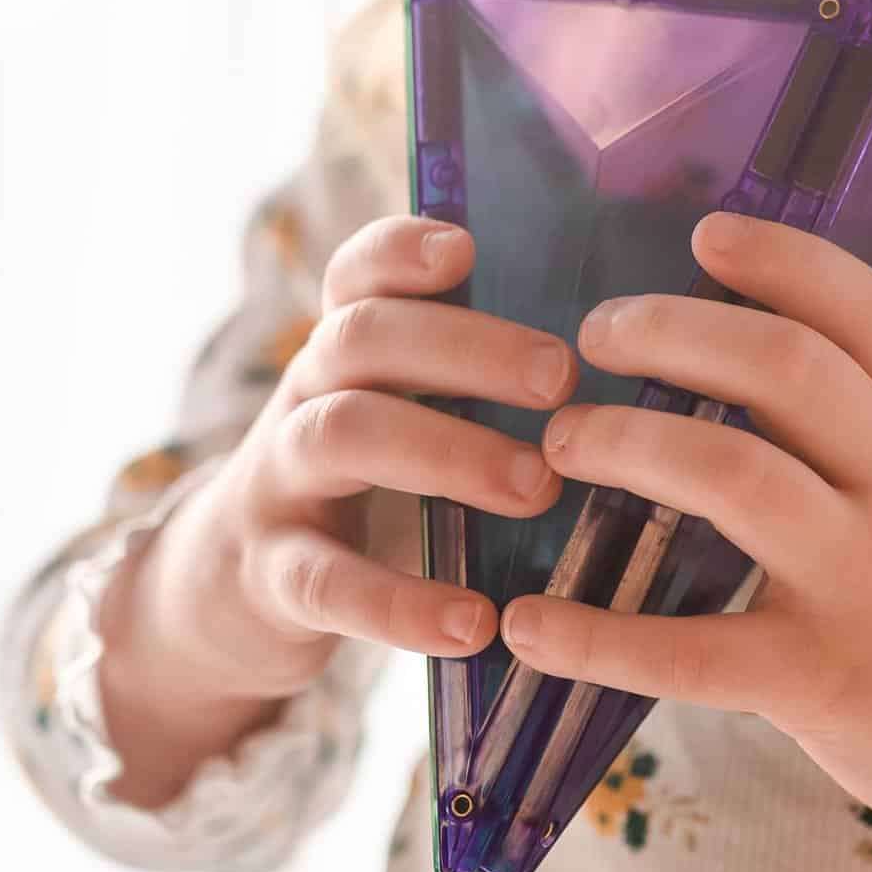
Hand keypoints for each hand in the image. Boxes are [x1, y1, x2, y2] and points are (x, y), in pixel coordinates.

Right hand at [193, 216, 577, 696]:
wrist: (231, 593)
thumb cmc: (374, 489)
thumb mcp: (411, 417)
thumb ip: (486, 383)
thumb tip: (640, 358)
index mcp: (351, 352)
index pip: (359, 274)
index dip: (401, 248)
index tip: (467, 248)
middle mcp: (308, 396)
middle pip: (364, 338)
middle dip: (465, 349)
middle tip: (562, 378)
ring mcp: (279, 481)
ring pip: (342, 434)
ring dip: (447, 453)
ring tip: (539, 488)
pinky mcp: (270, 575)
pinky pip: (326, 581)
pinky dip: (402, 604)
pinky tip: (475, 623)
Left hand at [500, 211, 871, 871]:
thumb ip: (867, 440)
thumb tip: (735, 370)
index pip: (870, 318)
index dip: (787, 262)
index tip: (705, 235)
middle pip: (785, 370)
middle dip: (675, 333)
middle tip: (595, 335)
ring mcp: (864, 581)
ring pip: (734, 478)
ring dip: (628, 443)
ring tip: (561, 442)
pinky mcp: (822, 679)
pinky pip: (692, 650)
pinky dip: (597, 636)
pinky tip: (528, 625)